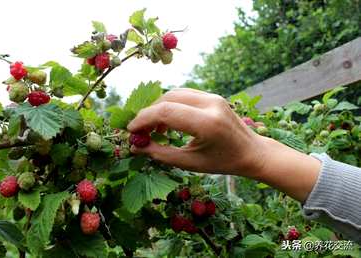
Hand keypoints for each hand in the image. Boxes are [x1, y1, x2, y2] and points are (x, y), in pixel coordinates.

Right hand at [127, 88, 265, 175]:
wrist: (252, 151)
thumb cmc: (222, 162)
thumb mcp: (190, 163)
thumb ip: (161, 154)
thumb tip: (135, 147)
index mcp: (207, 123)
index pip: (166, 112)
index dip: (143, 119)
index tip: (130, 131)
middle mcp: (210, 104)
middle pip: (167, 99)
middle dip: (148, 114)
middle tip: (139, 132)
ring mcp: (212, 96)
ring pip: (174, 93)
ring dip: (158, 108)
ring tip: (152, 129)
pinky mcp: (212, 95)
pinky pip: (184, 94)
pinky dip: (170, 105)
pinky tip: (166, 121)